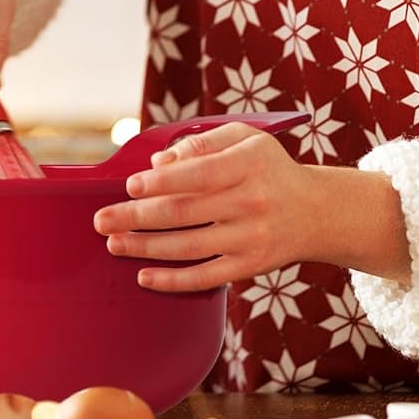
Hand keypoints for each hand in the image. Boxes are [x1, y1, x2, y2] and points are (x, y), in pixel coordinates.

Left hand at [92, 122, 319, 291]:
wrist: (316, 212)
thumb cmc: (269, 168)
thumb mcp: (245, 138)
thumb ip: (201, 143)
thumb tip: (159, 163)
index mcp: (248, 165)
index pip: (199, 174)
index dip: (162, 182)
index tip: (130, 186)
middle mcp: (251, 203)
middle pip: (185, 212)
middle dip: (137, 217)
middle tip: (101, 220)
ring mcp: (250, 239)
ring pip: (190, 247)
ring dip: (146, 247)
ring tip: (114, 243)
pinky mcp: (250, 267)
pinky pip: (207, 277)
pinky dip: (173, 280)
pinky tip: (145, 276)